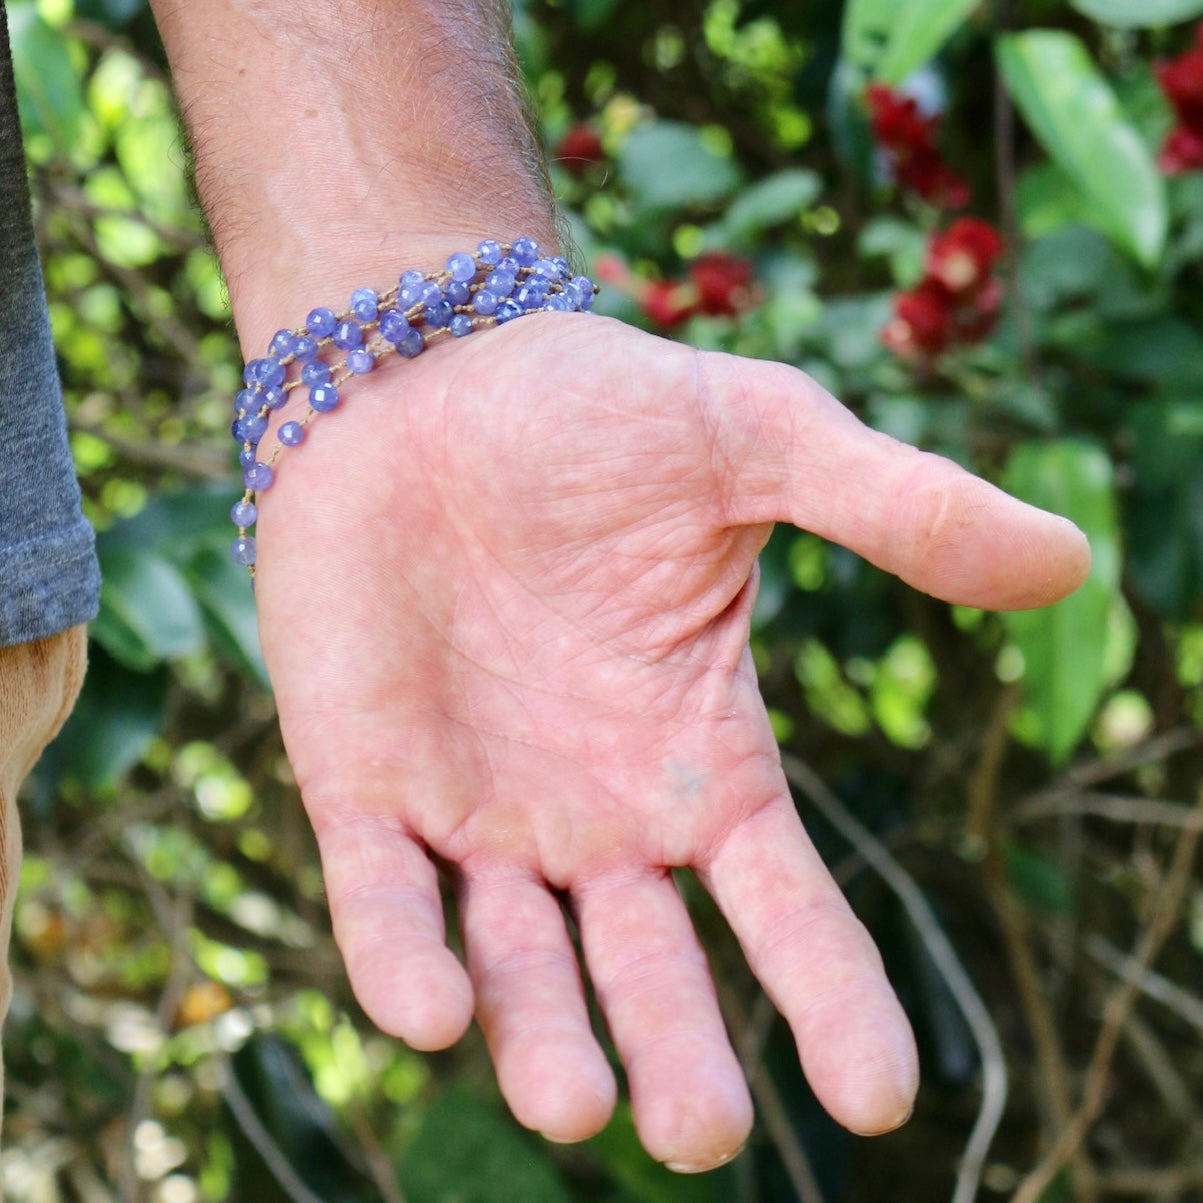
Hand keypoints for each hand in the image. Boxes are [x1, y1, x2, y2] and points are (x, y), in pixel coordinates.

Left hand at [254, 314, 1088, 1170]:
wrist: (417, 376)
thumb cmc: (589, 409)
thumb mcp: (758, 443)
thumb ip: (897, 507)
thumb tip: (1067, 558)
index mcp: (699, 750)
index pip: (783, 899)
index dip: (833, 996)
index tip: (881, 1096)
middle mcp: (594, 807)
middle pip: (647, 967)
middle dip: (675, 1056)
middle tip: (697, 1129)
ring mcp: (475, 805)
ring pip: (515, 965)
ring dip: (542, 1042)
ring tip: (577, 1106)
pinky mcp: (361, 781)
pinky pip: (384, 898)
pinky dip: (403, 960)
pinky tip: (432, 1012)